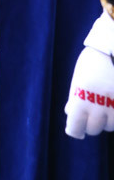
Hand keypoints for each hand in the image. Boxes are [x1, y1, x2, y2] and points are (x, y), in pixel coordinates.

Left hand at [65, 12, 113, 137]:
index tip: (77, 128)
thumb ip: (74, 99)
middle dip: (91, 123)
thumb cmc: (91, 65)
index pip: (75, 129)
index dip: (75, 130)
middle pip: (93, 130)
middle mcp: (96, 107)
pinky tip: (112, 104)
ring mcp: (112, 106)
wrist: (109, 50)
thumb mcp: (77, 80)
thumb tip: (69, 113)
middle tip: (92, 113)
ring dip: (107, 120)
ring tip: (104, 104)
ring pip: (109, 127)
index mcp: (79, 101)